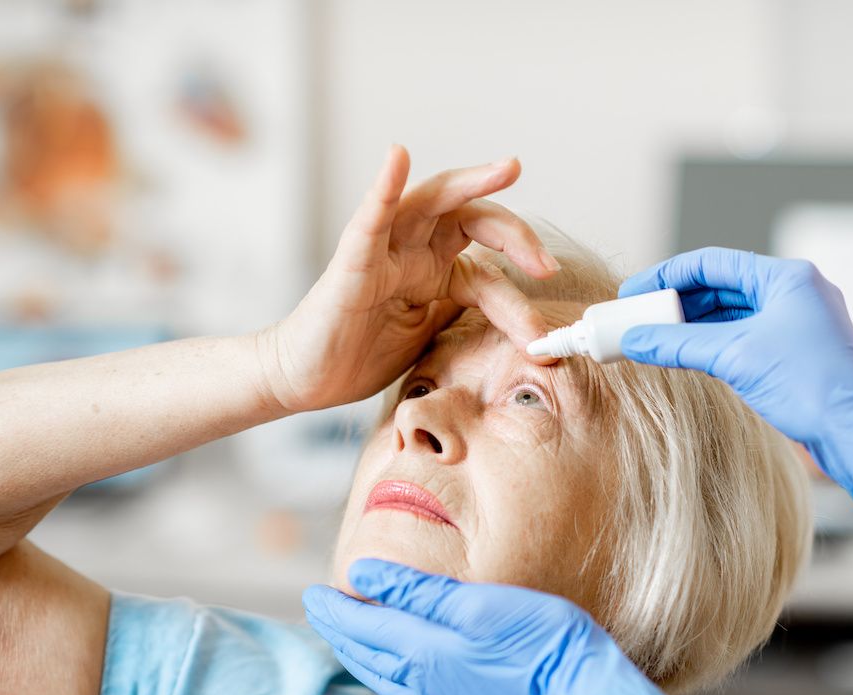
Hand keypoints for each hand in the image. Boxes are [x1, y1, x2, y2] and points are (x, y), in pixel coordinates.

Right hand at [259, 145, 558, 412]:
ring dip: (472, 183)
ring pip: (432, 202)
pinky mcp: (351, 263)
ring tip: (508, 168)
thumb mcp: (430, 337)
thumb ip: (464, 316)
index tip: (543, 333)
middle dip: (516, 235)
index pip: (489, 267)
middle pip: (472, 218)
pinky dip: (384, 187)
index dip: (520, 296)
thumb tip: (522, 324)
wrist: (307, 379)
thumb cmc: (360, 353)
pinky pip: (369, 219)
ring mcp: (383, 251)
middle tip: (546, 265)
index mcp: (434, 270)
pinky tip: (398, 157)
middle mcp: (413, 251)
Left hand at [303, 559, 699, 694]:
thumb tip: (362, 574)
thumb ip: (414, 590)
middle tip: (314, 608)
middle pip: (365, 652)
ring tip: (338, 640)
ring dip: (354, 658)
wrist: (575, 686)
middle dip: (337, 629)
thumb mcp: (472, 601)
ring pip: (381, 678)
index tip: (310, 592)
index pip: (362, 624)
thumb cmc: (532, 634)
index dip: (334, 607)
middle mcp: (422, 679)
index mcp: (421, 648)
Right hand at [618, 248, 852, 553]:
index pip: (713, 263)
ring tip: (655, 339)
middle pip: (721, 287)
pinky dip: (714, 345)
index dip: (667, 276)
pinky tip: (688, 356)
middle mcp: (795, 293)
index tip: (634, 291)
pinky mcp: (798, 354)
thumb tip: (635, 339)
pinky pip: (745, 338)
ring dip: (693, 326)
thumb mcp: (734, 357)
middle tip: (640, 318)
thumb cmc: (809, 386)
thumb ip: (678, 343)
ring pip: (732, 315)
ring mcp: (799, 324)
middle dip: (677, 303)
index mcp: (787, 278)